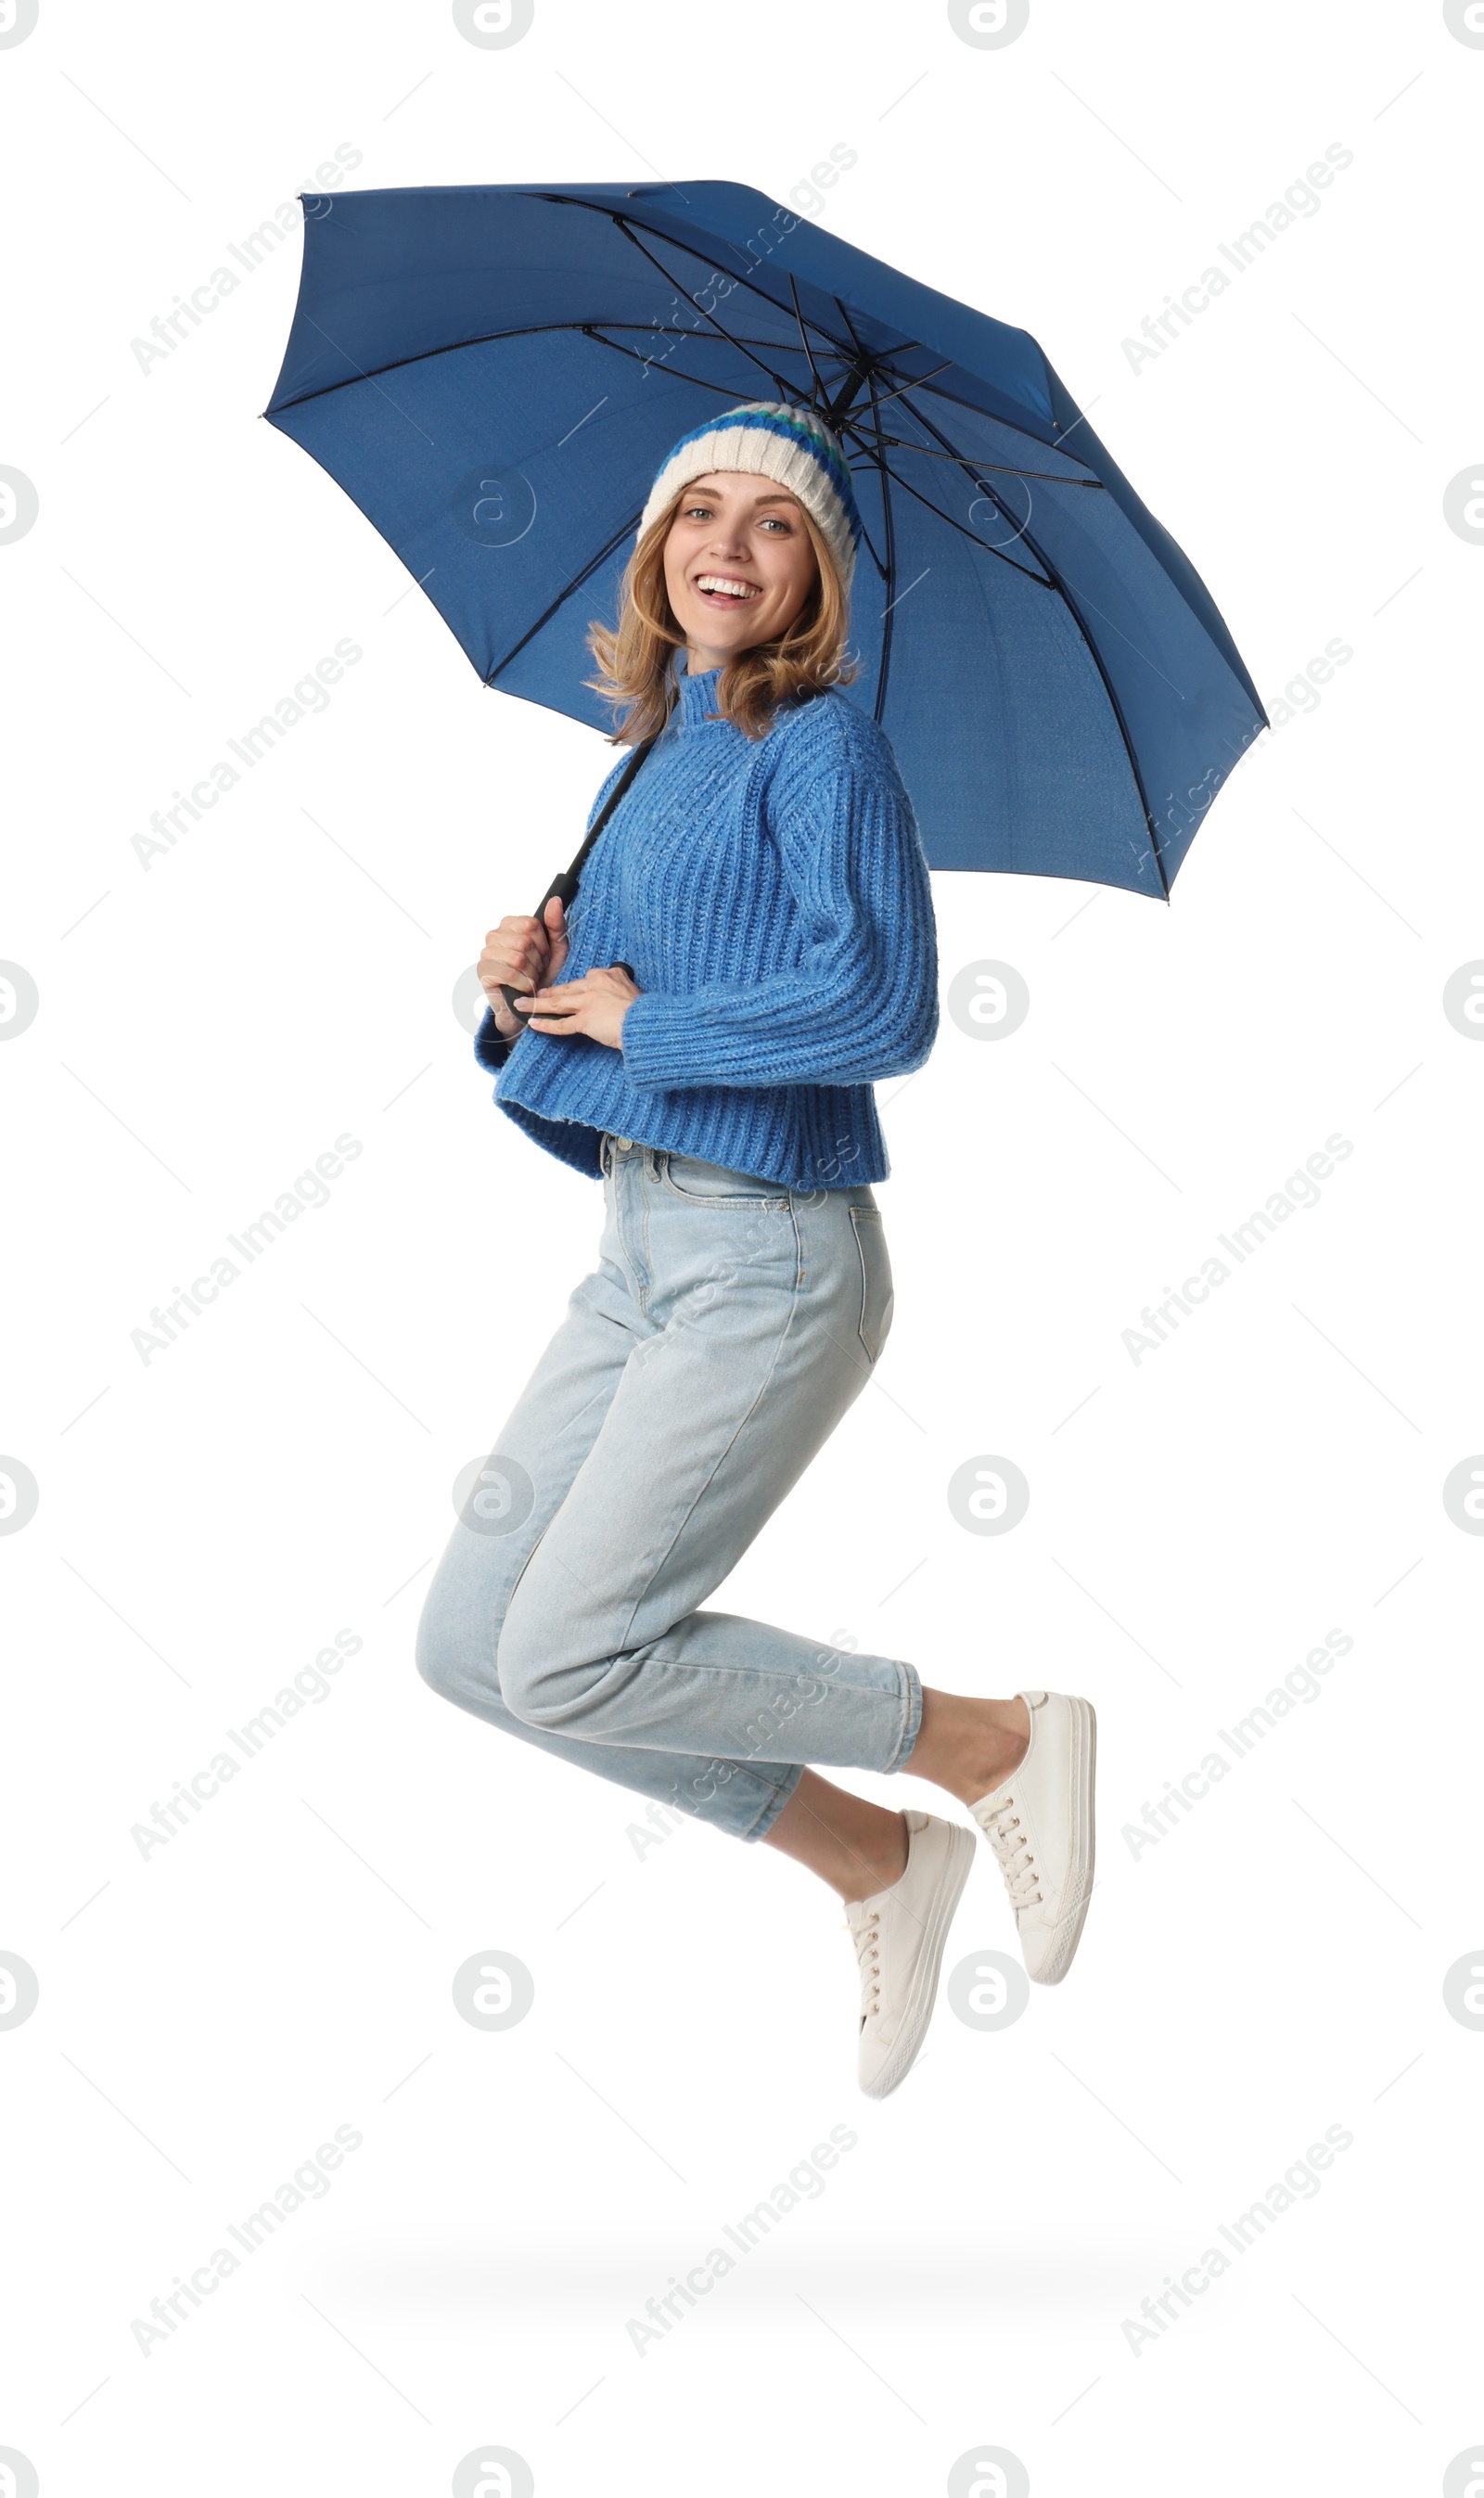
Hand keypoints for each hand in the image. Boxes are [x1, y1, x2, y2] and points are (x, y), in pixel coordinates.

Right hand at [478, 897, 567, 1038]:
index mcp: (510, 924)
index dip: (543, 944)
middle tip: (536, 969)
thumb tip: (555, 900)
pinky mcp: (483, 972)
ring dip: (531, 974)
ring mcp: (487, 953)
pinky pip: (508, 973)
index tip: (543, 955)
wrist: (530, 1003)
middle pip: (525, 942)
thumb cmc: (542, 974)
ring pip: (517, 958)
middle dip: (537, 961)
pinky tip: (523, 987)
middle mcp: (495, 935)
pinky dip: (522, 984)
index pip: (531, 924)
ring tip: (530, 978)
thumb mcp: (556, 949)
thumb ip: (556, 924)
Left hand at [521, 962, 638, 1050]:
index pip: (585, 980)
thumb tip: (618, 990)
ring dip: (537, 1005)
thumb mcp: (632, 990)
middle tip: (534, 994)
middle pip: (566, 989)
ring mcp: (587, 1003)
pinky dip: (545, 1025)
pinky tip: (533, 1024)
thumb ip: (620, 988)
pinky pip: (561, 1024)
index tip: (567, 990)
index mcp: (607, 976)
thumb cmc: (645, 1010)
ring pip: (557, 1003)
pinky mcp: (585, 1020)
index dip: (574, 988)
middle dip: (548, 993)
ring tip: (521, 1005)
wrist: (647, 1022)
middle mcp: (594, 985)